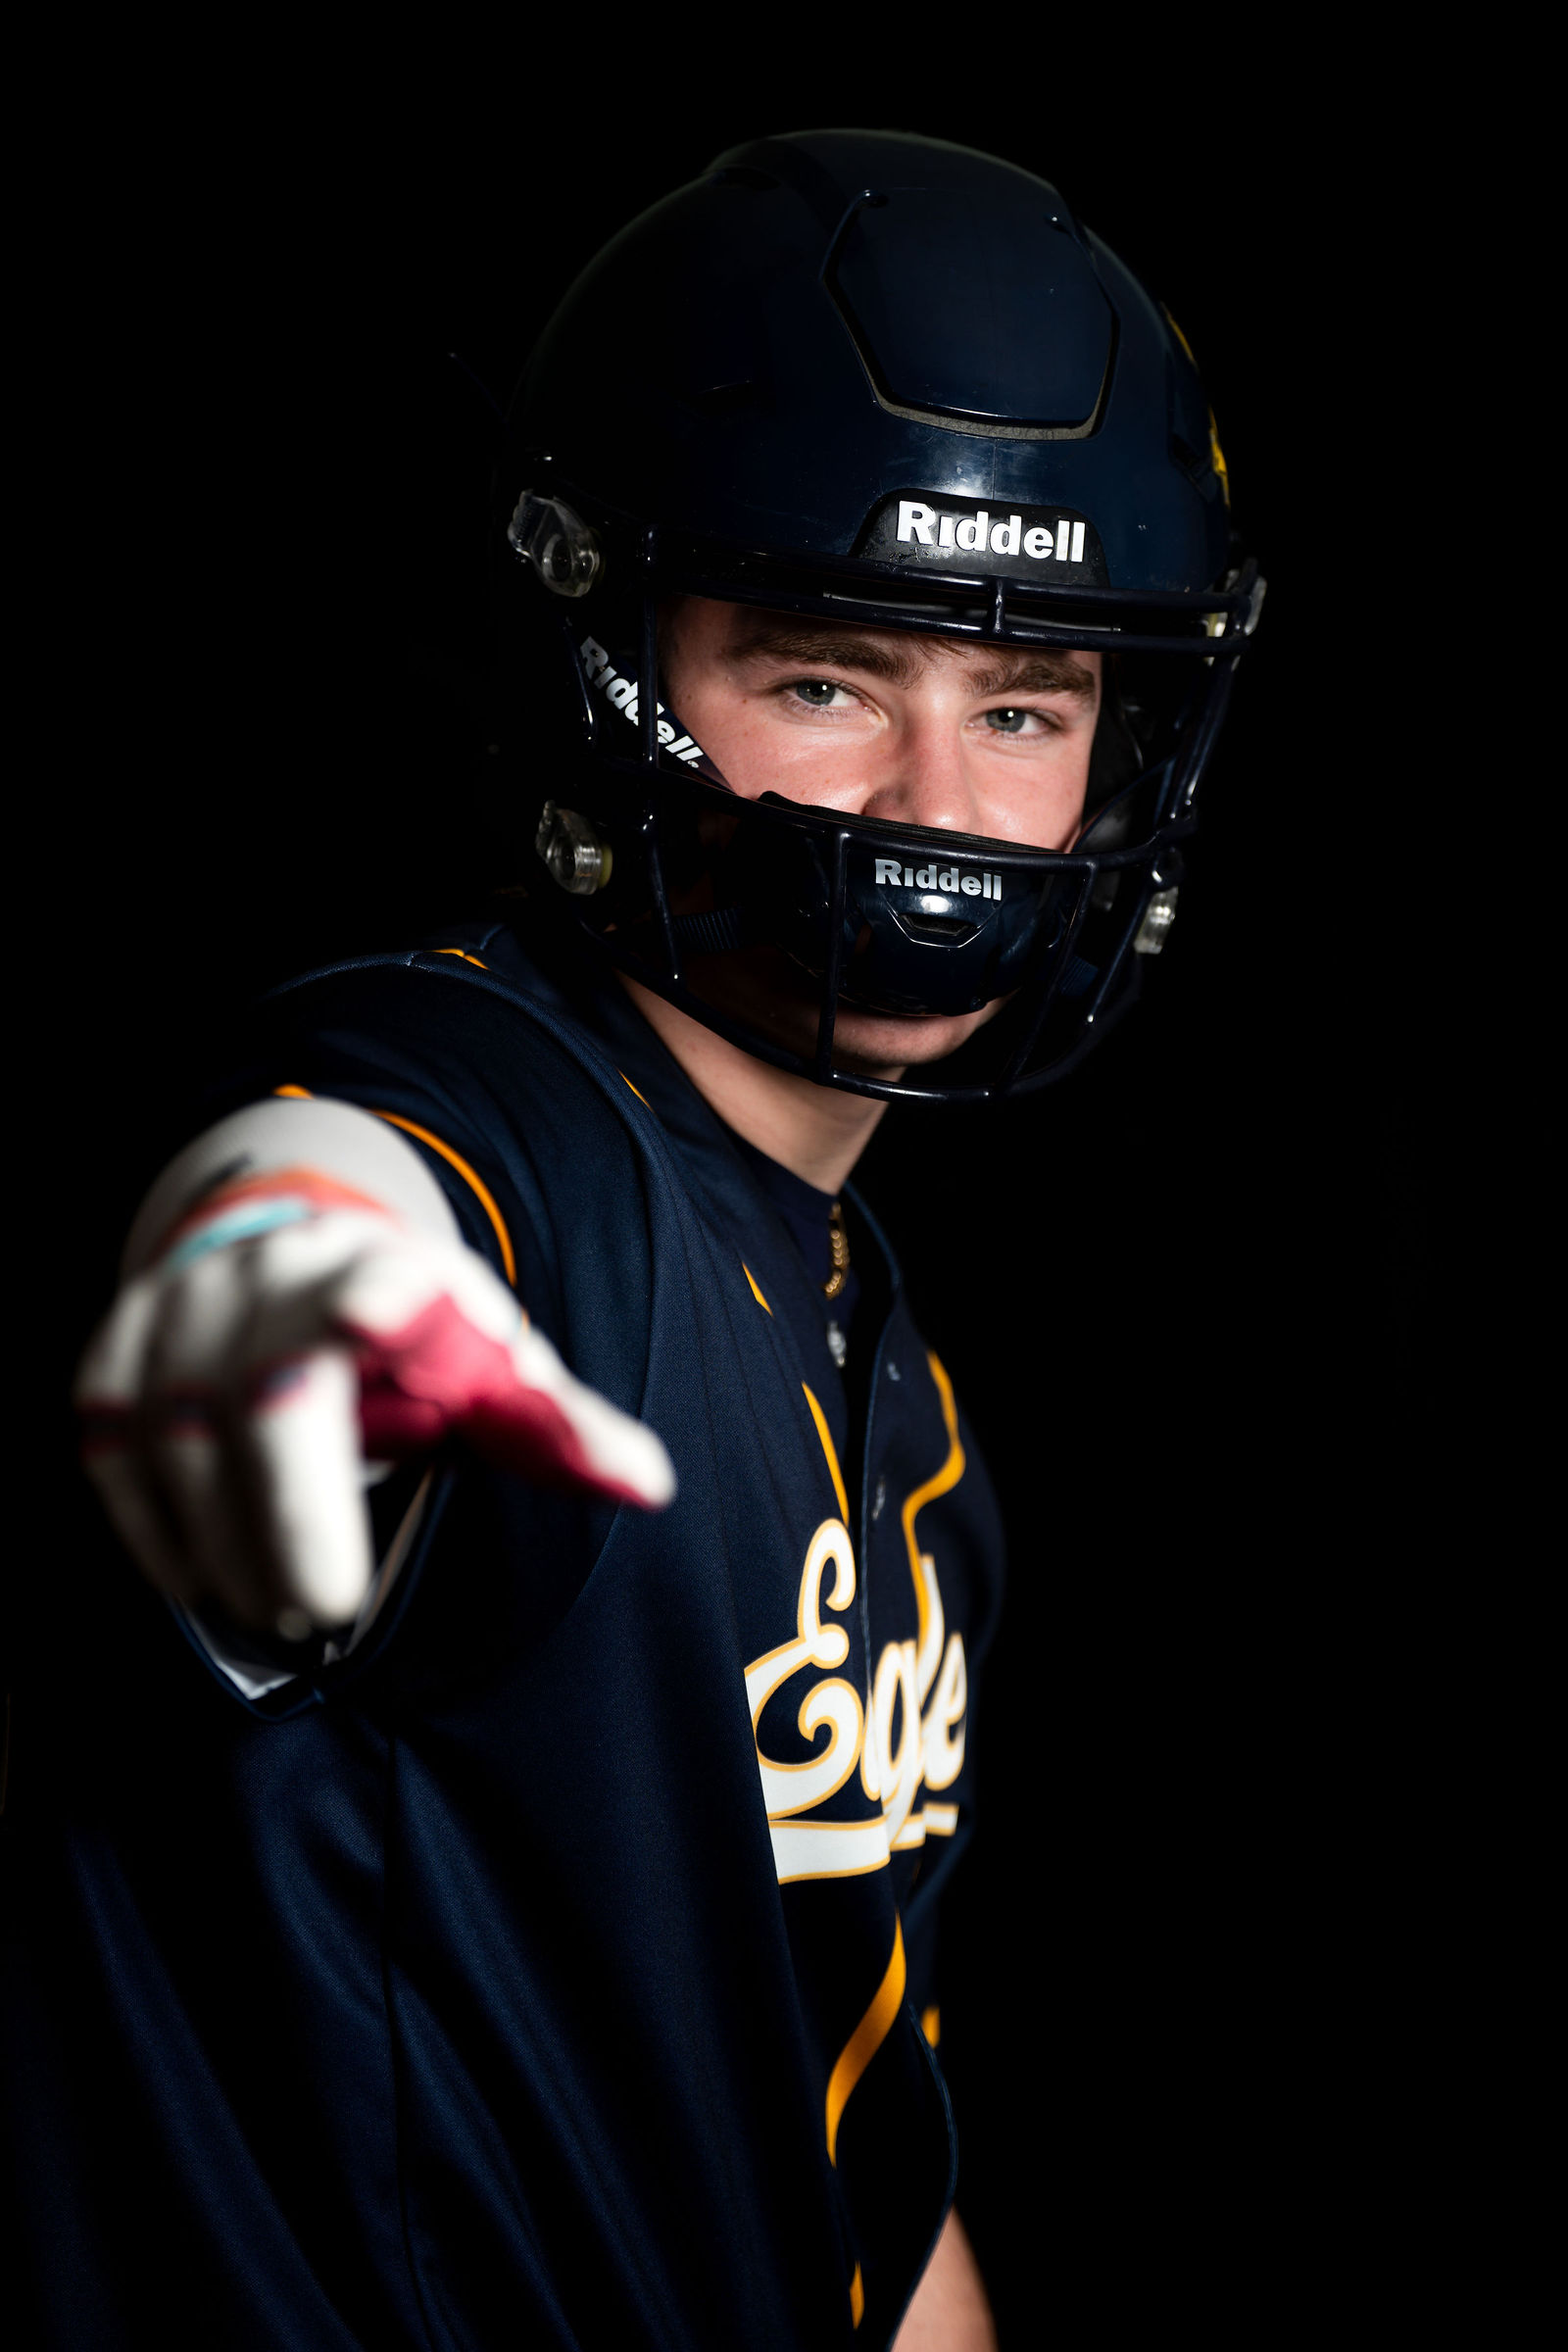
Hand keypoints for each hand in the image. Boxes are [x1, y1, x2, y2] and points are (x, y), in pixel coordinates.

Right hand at [75, 1170, 674, 1636]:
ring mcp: (185, 1311)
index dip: (381, 1296)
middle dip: (296, 1518)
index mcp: (391, 1277)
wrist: (286, 1250)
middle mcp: (278, 1279)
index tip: (371, 1311)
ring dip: (230, 1551)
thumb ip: (557, 1429)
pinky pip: (115, 1458)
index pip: (388, 1280)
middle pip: (272, 1400)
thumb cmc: (411, 1335)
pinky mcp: (116, 1351)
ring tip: (282, 1609)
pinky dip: (160, 1535)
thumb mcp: (488, 1369)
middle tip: (326, 1611)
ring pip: (183, 1446)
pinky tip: (206, 1581)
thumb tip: (653, 1485)